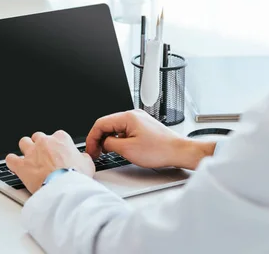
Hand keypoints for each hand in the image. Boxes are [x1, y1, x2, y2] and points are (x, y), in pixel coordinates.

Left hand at [6, 130, 94, 193]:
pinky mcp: (21, 165)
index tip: (58, 152)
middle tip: (44, 155)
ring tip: (29, 157)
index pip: (57, 135)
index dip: (57, 144)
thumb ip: (82, 157)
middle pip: (38, 136)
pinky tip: (15, 165)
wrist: (64, 188)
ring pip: (23, 142)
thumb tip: (82, 158)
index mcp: (61, 139)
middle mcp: (44, 142)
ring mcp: (32, 152)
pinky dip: (12, 162)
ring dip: (25, 149)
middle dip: (40, 144)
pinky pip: (10, 159)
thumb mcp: (88, 163)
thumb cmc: (76, 175)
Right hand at [86, 109, 215, 169]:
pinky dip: (118, 139)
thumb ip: (110, 144)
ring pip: (116, 127)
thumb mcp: (128, 149)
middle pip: (108, 124)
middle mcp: (133, 115)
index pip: (101, 123)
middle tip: (96, 153)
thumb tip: (103, 143)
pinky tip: (118, 149)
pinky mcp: (144, 126)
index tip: (90, 149)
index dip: (92, 137)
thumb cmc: (159, 150)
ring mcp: (139, 120)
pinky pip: (125, 130)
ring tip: (106, 152)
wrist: (178, 152)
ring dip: (109, 139)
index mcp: (128, 117)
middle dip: (99, 139)